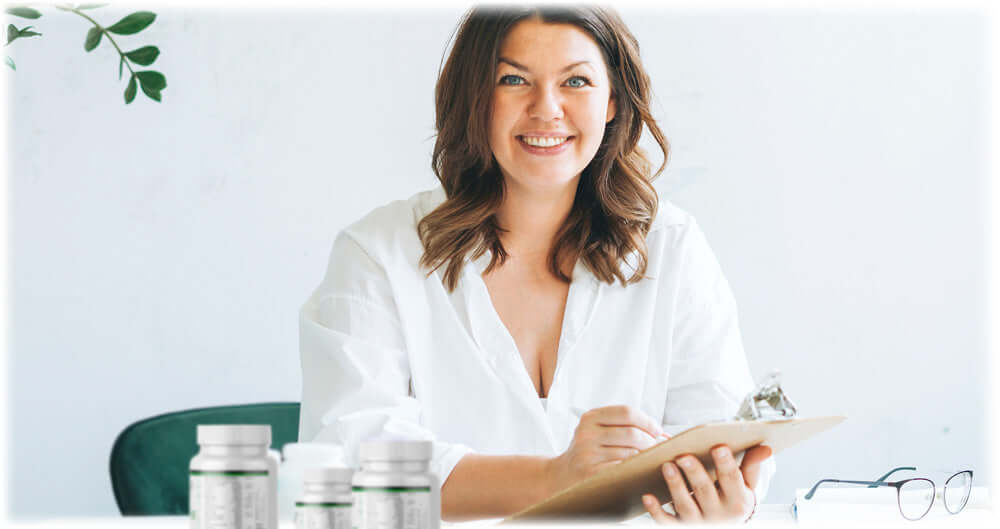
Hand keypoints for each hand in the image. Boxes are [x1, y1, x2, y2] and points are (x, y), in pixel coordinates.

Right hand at [546, 405, 669, 494]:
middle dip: (651, 442)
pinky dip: (635, 469)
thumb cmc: (589, 452)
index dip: (647, 421)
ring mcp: (587, 454)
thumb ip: (625, 426)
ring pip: (630, 453)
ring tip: (649, 460)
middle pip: (631, 433)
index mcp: (590, 417)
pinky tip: (637, 471)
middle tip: (658, 450)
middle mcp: (586, 433)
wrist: (562, 475)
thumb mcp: (598, 431)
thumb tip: (664, 435)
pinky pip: (623, 468)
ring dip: (645, 458)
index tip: (658, 431)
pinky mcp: (590, 473)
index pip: (626, 412)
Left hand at [642, 444, 772, 523]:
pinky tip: (647, 496)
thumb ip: (751, 466)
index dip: (726, 464)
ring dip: (675, 487)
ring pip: (685, 505)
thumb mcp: (746, 487)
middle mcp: (719, 515)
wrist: (725, 528)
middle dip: (695, 474)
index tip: (719, 447)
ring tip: (666, 466)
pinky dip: (656, 511)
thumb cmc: (733, 500)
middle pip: (705, 492)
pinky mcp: (681, 528)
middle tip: (683, 456)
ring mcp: (699, 523)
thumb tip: (765, 447)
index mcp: (737, 501)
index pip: (732, 481)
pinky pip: (667, 522)